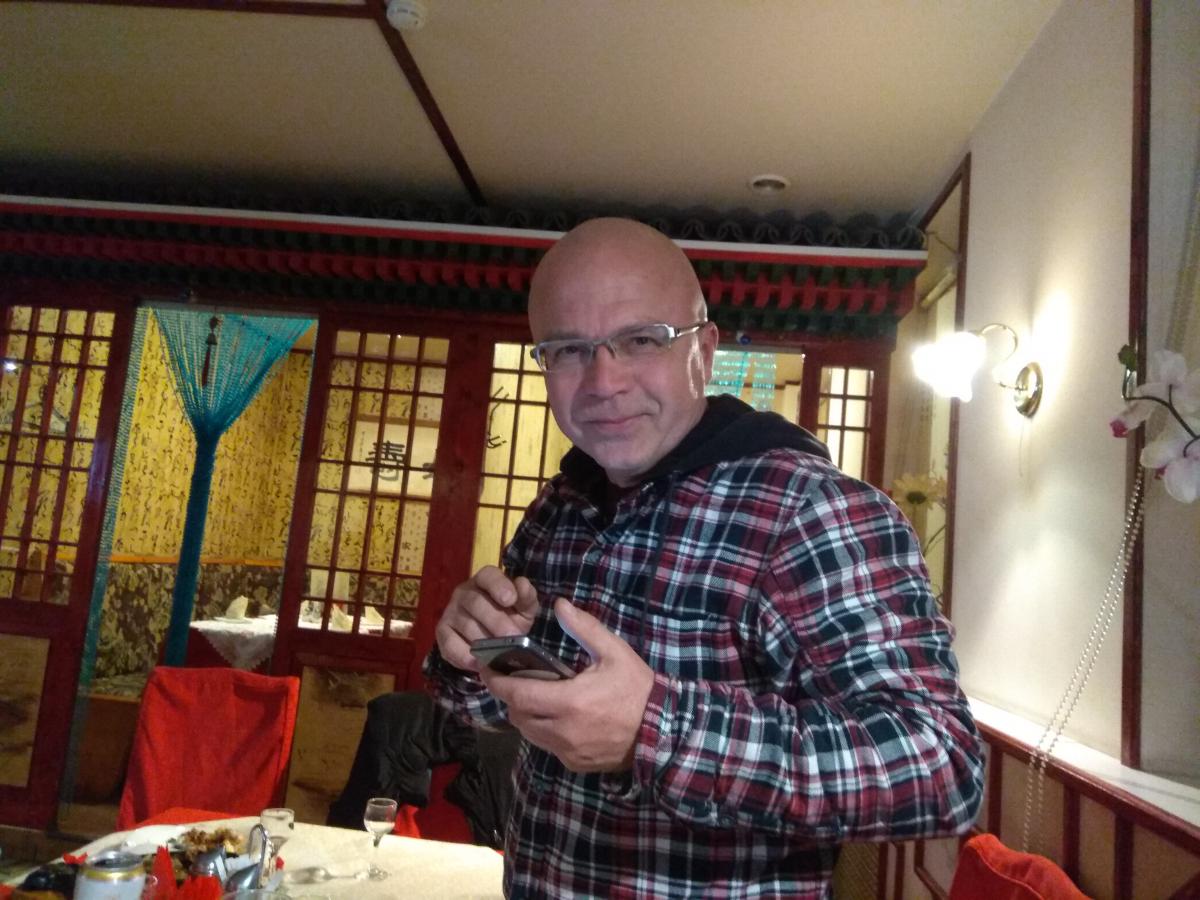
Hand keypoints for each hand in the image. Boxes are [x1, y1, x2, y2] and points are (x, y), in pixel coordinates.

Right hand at [435, 566, 539, 670]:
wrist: (492, 637)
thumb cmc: (510, 616)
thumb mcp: (524, 608)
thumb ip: (526, 597)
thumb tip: (522, 585)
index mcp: (486, 580)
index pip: (488, 576)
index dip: (499, 586)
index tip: (510, 600)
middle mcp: (464, 592)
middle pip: (476, 602)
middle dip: (496, 622)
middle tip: (512, 637)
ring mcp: (451, 611)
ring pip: (465, 624)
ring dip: (484, 641)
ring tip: (500, 653)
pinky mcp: (442, 632)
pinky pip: (450, 644)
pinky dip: (465, 656)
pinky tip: (480, 663)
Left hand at [480, 598, 653, 772]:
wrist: (662, 732)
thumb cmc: (637, 689)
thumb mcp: (614, 652)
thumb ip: (584, 628)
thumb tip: (560, 604)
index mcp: (568, 701)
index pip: (517, 693)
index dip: (496, 681)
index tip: (486, 668)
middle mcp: (561, 731)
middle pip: (517, 715)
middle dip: (511, 697)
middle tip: (515, 679)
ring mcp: (567, 751)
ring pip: (529, 733)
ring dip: (525, 715)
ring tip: (534, 696)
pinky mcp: (574, 764)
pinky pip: (547, 746)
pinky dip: (543, 731)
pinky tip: (557, 716)